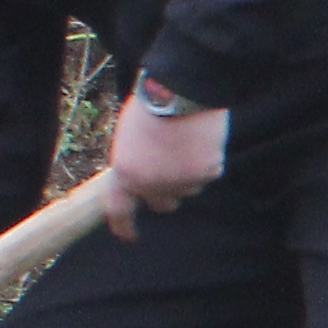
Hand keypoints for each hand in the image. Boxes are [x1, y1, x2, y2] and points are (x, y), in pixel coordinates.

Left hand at [99, 92, 231, 236]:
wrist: (181, 92)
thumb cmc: (150, 108)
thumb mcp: (126, 138)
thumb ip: (132, 164)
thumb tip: (142, 177)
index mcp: (126, 174)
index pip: (120, 210)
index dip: (123, 226)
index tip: (128, 235)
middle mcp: (152, 184)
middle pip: (162, 203)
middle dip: (166, 192)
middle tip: (170, 170)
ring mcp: (182, 181)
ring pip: (187, 188)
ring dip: (187, 174)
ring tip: (185, 144)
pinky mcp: (207, 172)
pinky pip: (207, 174)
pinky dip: (206, 162)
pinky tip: (201, 141)